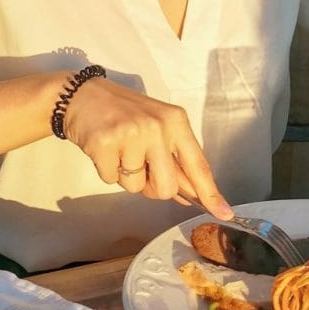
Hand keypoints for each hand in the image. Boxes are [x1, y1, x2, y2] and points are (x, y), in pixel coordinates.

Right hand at [61, 77, 233, 218]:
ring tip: (119, 151)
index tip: (225, 214)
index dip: (210, 193)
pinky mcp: (105, 144)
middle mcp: (157, 127)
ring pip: (137, 187)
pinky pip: (111, 180)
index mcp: (176, 122)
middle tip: (140, 167)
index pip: (198, 165)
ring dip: (127, 178)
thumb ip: (175, 160)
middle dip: (153, 188)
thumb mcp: (158, 128)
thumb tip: (191, 196)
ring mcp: (131, 135)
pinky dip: (107, 171)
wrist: (83, 95)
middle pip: (167, 188)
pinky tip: (104, 149)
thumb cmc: (125, 114)